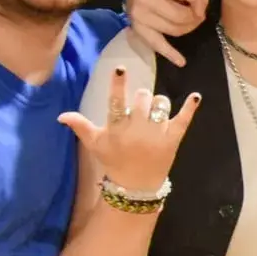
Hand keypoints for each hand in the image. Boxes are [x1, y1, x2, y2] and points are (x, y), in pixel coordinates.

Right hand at [58, 67, 203, 191]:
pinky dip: (190, 108)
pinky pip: (183, 120)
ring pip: (161, 105)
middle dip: (141, 97)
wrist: (136, 185)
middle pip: (142, 99)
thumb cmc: (114, 161)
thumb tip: (61, 115)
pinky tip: (195, 96)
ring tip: (155, 108)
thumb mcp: (95, 144)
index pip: (116, 102)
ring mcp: (157, 134)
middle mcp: (138, 129)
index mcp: (117, 128)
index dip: (118, 85)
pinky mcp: (173, 139)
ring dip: (159, 102)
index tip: (120, 69)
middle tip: (140, 104)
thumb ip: (81, 126)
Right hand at [124, 0, 208, 66]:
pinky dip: (171, 54)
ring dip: (188, 29)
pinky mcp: (139, 31)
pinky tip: (181, 62)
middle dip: (194, 18)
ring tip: (190, 24)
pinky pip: (158, 45)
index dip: (200, 3)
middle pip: (180, 16)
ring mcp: (140, 17)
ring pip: (174, 30)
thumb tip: (200, 12)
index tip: (202, 7)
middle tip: (198, 17)